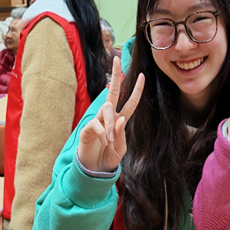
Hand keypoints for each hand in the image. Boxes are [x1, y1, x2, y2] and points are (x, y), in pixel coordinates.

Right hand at [77, 57, 144, 171]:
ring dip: (110, 124)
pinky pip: (96, 125)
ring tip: (109, 141)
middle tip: (117, 60)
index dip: (136, 90)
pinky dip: (103, 133)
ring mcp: (97, 121)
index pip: (130, 102)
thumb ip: (122, 135)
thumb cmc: (108, 157)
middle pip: (113, 93)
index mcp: (120, 120)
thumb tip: (121, 120)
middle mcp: (109, 117)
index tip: (142, 75)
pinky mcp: (87, 128)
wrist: (94, 169)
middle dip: (116, 76)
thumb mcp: (120, 148)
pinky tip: (104, 142)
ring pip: (106, 110)